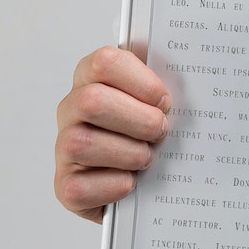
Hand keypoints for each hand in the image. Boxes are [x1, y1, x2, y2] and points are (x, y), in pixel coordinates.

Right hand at [55, 45, 171, 222]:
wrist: (131, 184)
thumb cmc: (142, 134)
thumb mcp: (151, 103)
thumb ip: (158, 90)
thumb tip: (186, 85)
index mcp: (91, 79)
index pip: (105, 62)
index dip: (140, 81)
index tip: (163, 100)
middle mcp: (70, 110)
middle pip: (92, 101)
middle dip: (138, 119)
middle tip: (160, 131)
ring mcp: (63, 148)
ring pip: (84, 144)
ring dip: (129, 154)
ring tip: (147, 158)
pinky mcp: (65, 186)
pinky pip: (82, 186)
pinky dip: (115, 186)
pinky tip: (131, 181)